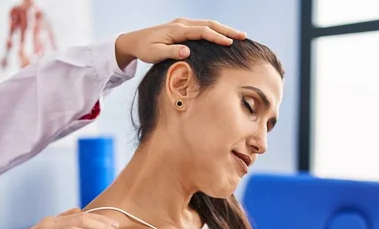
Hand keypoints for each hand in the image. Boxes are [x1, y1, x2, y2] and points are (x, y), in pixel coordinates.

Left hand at [115, 17, 246, 67]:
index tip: (229, 43)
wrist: (135, 40)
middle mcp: (182, 23)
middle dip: (227, 30)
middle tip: (243, 36)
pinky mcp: (183, 27)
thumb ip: (171, 52)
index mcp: (177, 29)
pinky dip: (216, 30)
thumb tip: (188, 51)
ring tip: (239, 36)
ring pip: (208, 23)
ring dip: (224, 29)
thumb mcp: (155, 54)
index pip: (201, 32)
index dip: (216, 37)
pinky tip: (225, 36)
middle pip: (209, 24)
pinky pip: (203, 27)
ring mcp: (183, 23)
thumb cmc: (145, 49)